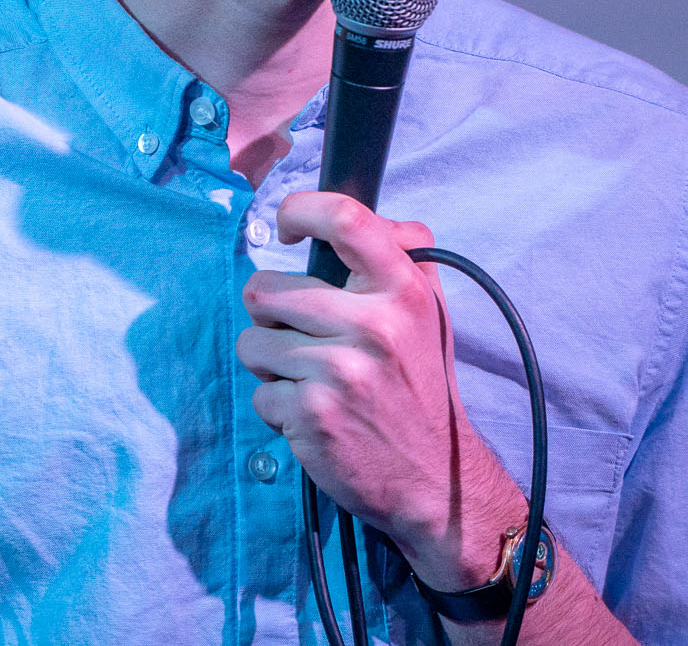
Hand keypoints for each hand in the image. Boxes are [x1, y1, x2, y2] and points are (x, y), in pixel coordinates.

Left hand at [238, 190, 480, 561]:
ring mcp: (340, 371)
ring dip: (269, 364)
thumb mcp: (429, 312)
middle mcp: (374, 325)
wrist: (436, 477)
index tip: (286, 229)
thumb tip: (357, 216)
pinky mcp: (312, 414)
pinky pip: (259, 394)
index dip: (300, 210)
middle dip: (269, 315)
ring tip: (310, 379)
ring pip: (251, 343)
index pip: (345, 218)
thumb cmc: (421, 385)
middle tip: (301, 337)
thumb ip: (401, 255)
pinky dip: (278, 408)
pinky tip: (314, 416)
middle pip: (264, 289)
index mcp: (403, 290)